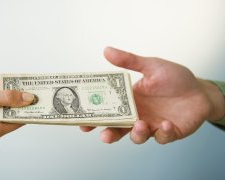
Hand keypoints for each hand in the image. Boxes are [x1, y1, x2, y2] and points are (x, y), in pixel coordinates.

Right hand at [81, 47, 224, 143]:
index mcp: (130, 100)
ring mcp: (152, 125)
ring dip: (136, 134)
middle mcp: (137, 115)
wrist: (200, 90)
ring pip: (137, 137)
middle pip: (118, 128)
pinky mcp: (168, 133)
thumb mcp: (151, 66)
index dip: (95, 118)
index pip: (108, 111)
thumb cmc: (174, 78)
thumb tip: (106, 50)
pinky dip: (162, 134)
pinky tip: (166, 124)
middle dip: (109, 133)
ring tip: (140, 125)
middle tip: (104, 135)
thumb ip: (129, 61)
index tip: (83, 122)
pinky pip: (162, 138)